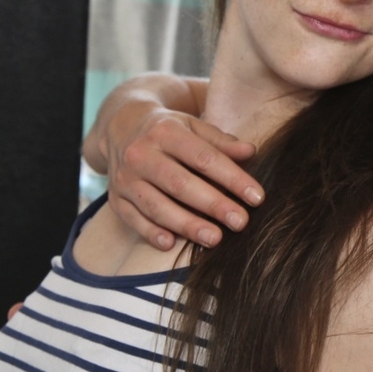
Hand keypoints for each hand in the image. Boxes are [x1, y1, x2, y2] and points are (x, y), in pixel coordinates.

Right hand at [105, 100, 262, 249]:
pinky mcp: (115, 199)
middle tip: (240, 222)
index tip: (257, 197)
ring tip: (215, 239)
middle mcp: (141, 155)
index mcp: (165, 132)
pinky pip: (132, 219)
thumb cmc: (169, 130)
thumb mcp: (194, 126)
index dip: (232, 178)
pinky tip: (171, 245)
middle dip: (213, 205)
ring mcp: (125, 179)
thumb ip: (221, 142)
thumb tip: (251, 152)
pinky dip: (151, 233)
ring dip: (186, 225)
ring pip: (156, 206)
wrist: (121, 127)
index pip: (204, 158)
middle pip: (180, 184)